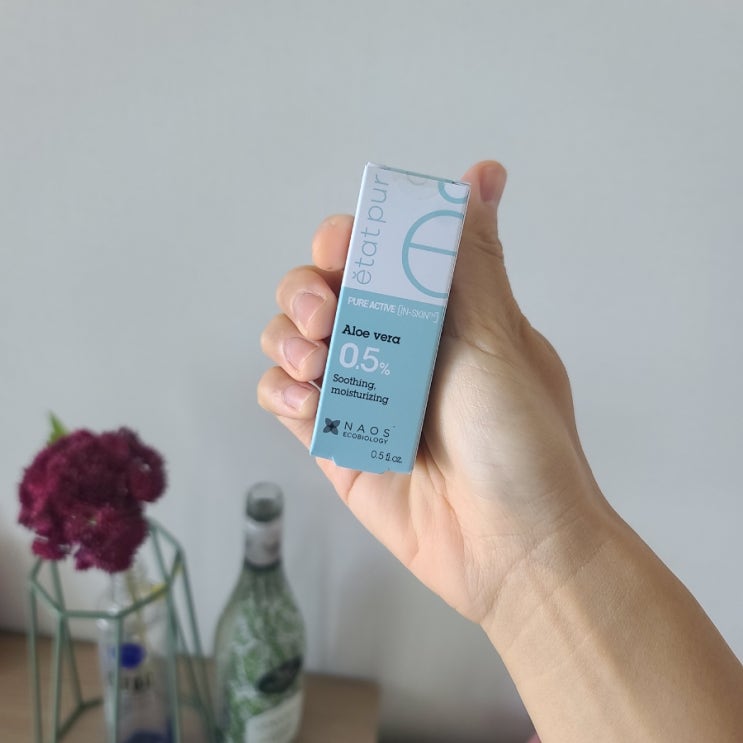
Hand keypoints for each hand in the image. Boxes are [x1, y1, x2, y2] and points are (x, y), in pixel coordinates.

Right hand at [258, 161, 602, 625]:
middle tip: (327, 313)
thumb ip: (470, 258)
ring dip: (286, 336)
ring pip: (290, 340)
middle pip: (318, 291)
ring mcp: (358, 394)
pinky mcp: (332, 441)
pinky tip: (303, 397)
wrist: (511, 546)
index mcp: (433, 314)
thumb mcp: (499, 337)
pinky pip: (282, 399)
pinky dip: (279, 388)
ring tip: (316, 358)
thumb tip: (483, 170)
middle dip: (307, 289)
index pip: (372, 255)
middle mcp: (390, 347)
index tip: (347, 250)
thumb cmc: (520, 438)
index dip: (348, 241)